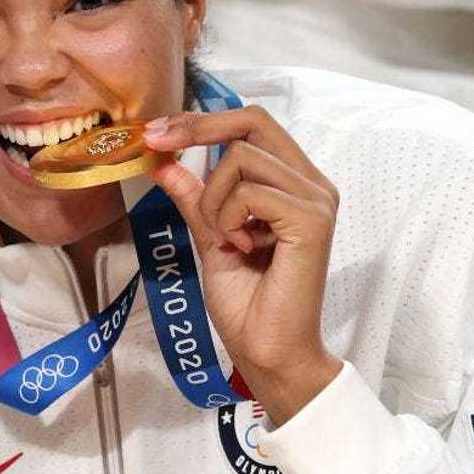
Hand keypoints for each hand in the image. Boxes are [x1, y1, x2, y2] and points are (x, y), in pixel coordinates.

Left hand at [144, 106, 342, 423]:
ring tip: (225, 241)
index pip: (252, 124)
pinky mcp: (311, 220)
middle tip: (157, 144)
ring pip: (240, 159)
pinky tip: (240, 249)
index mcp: (294, 184)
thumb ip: (195, 200)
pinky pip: (248, 193)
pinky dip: (227, 219)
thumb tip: (163, 164)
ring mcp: (316, 200)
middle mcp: (312, 184)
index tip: (156, 131)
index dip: (203, 120)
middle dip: (197, 129)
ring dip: (213, 200)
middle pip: (251, 123)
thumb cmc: (248, 306)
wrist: (268, 353)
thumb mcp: (210, 238)